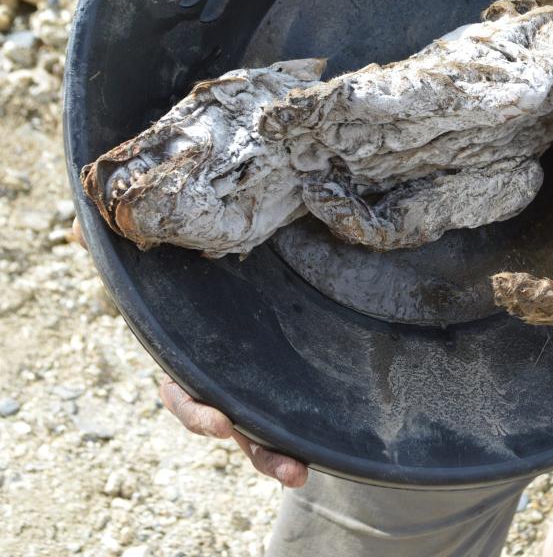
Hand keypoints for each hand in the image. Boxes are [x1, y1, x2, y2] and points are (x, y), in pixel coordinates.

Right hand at [72, 218, 307, 487]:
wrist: (240, 272)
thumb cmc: (189, 270)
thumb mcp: (160, 259)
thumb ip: (124, 250)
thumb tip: (77, 231)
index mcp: (187, 365)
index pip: (185, 398)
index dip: (198, 412)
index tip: (220, 422)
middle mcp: (219, 386)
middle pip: (233, 427)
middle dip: (255, 449)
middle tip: (284, 466)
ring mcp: (252, 391)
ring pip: (262, 434)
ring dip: (279, 458)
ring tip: (300, 474)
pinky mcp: (283, 385)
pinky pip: (291, 415)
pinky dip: (303, 435)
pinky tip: (322, 454)